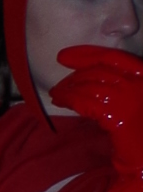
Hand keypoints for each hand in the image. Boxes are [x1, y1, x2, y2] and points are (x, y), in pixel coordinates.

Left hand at [56, 42, 142, 166]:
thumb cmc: (142, 137)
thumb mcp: (135, 104)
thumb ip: (120, 88)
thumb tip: (89, 80)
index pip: (114, 57)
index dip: (86, 54)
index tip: (64, 56)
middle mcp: (140, 83)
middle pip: (97, 72)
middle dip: (74, 77)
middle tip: (58, 86)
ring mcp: (129, 99)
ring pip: (88, 86)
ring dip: (67, 88)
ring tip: (56, 95)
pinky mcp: (116, 117)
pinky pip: (85, 102)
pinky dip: (69, 100)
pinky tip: (61, 102)